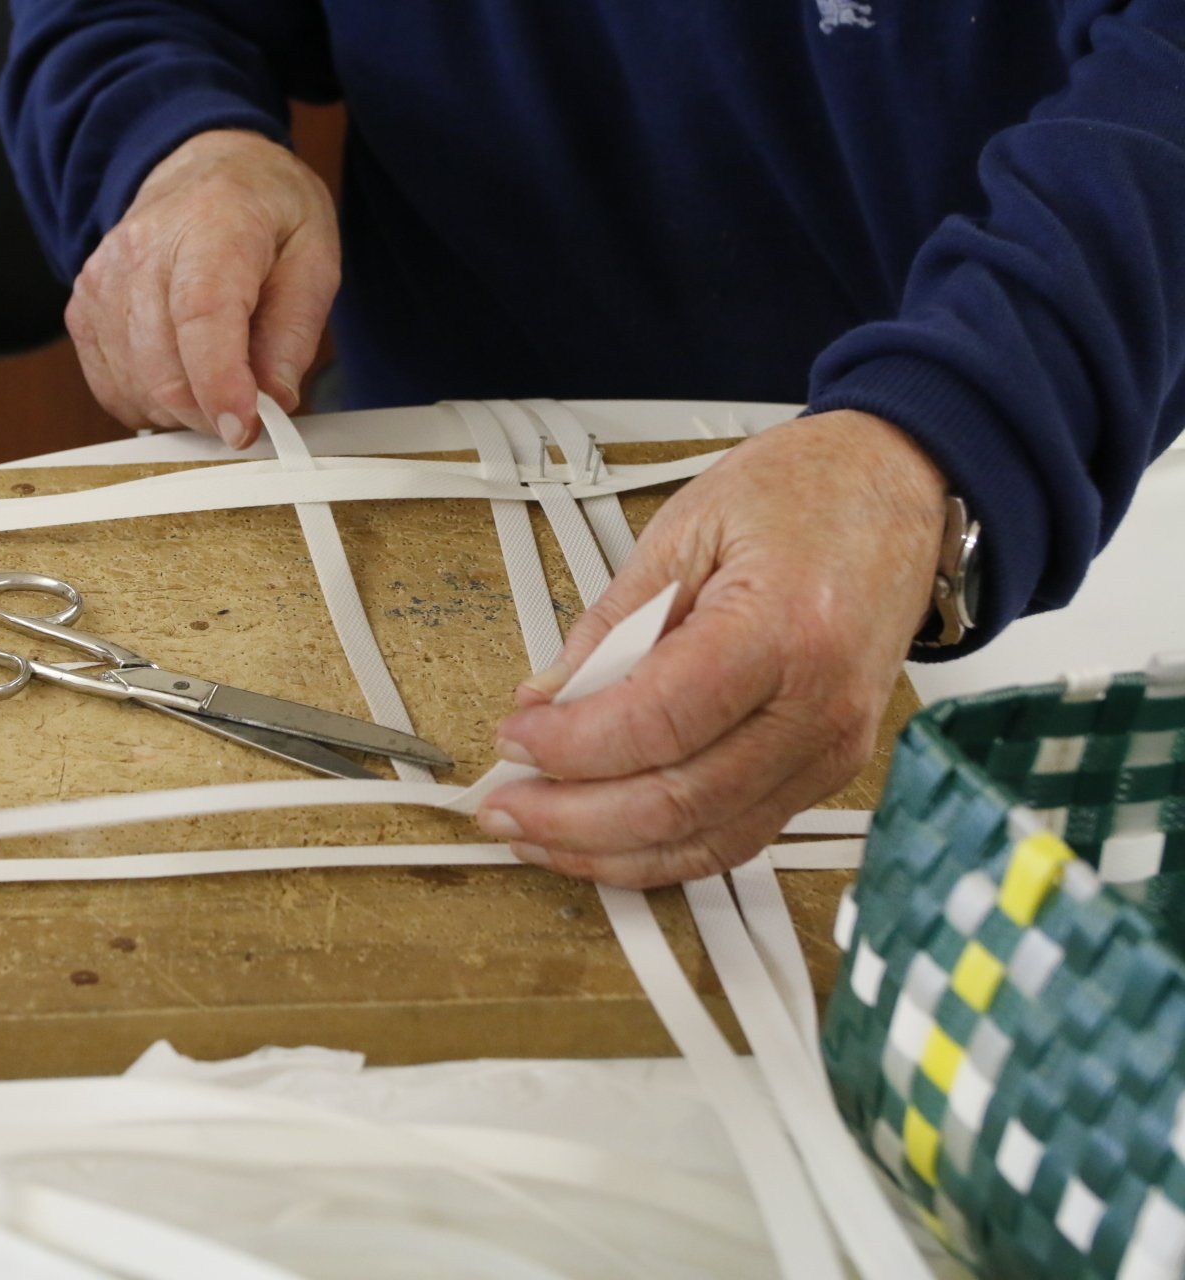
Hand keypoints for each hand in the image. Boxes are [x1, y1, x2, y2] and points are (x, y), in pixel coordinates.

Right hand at [67, 129, 339, 447]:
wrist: (204, 170)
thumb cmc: (262, 213)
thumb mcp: (313, 256)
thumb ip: (295, 332)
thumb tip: (274, 400)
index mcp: (211, 227)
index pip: (201, 315)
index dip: (219, 384)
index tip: (242, 429)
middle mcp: (143, 250)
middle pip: (162, 365)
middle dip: (210, 411)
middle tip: (248, 411)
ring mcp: (103, 281)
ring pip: (135, 385)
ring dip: (182, 409)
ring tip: (217, 379)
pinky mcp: (83, 310)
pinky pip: (111, 387)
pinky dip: (150, 402)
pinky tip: (180, 376)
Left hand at [475, 411, 948, 887]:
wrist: (899, 489)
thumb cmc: (808, 493)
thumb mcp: (686, 529)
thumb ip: (610, 623)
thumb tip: (545, 695)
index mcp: (786, 632)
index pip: (657, 724)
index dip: (569, 745)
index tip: (513, 735)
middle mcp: (819, 709)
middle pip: (678, 802)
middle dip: (570, 817)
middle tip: (500, 806)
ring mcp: (831, 752)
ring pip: (704, 841)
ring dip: (604, 851)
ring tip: (531, 833)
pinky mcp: (824, 773)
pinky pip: (732, 837)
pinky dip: (657, 851)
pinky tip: (597, 840)